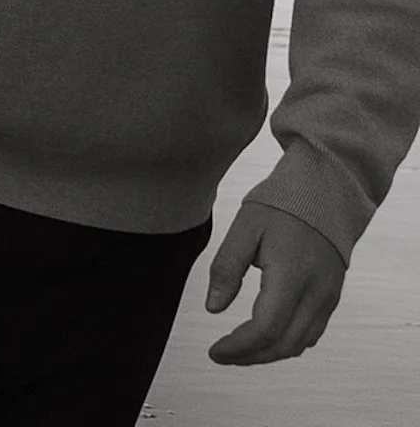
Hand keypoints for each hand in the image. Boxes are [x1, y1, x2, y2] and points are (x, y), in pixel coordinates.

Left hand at [205, 202, 346, 364]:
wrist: (326, 190)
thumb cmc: (284, 203)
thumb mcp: (246, 226)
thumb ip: (227, 267)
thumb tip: (213, 307)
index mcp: (292, 275)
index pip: (265, 329)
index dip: (238, 347)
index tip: (215, 350)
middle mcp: (316, 293)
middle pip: (284, 345)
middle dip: (250, 357)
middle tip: (223, 354)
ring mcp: (328, 297)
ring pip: (299, 345)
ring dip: (269, 353)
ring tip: (240, 349)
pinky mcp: (332, 296)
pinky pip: (311, 333)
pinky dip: (287, 342)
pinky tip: (267, 335)